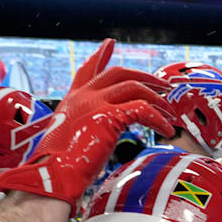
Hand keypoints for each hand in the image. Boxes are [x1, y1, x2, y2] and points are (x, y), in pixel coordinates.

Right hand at [0, 39, 173, 208]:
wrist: (52, 177)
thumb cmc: (60, 169)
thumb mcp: (72, 141)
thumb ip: (88, 131)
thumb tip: (103, 139)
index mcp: (73, 101)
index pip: (88, 71)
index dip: (100, 56)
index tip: (110, 43)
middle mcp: (82, 98)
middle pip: (118, 73)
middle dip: (145, 77)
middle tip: (163, 85)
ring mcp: (93, 104)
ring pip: (134, 87)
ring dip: (157, 99)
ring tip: (170, 114)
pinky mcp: (107, 116)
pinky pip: (143, 110)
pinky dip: (158, 120)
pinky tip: (166, 131)